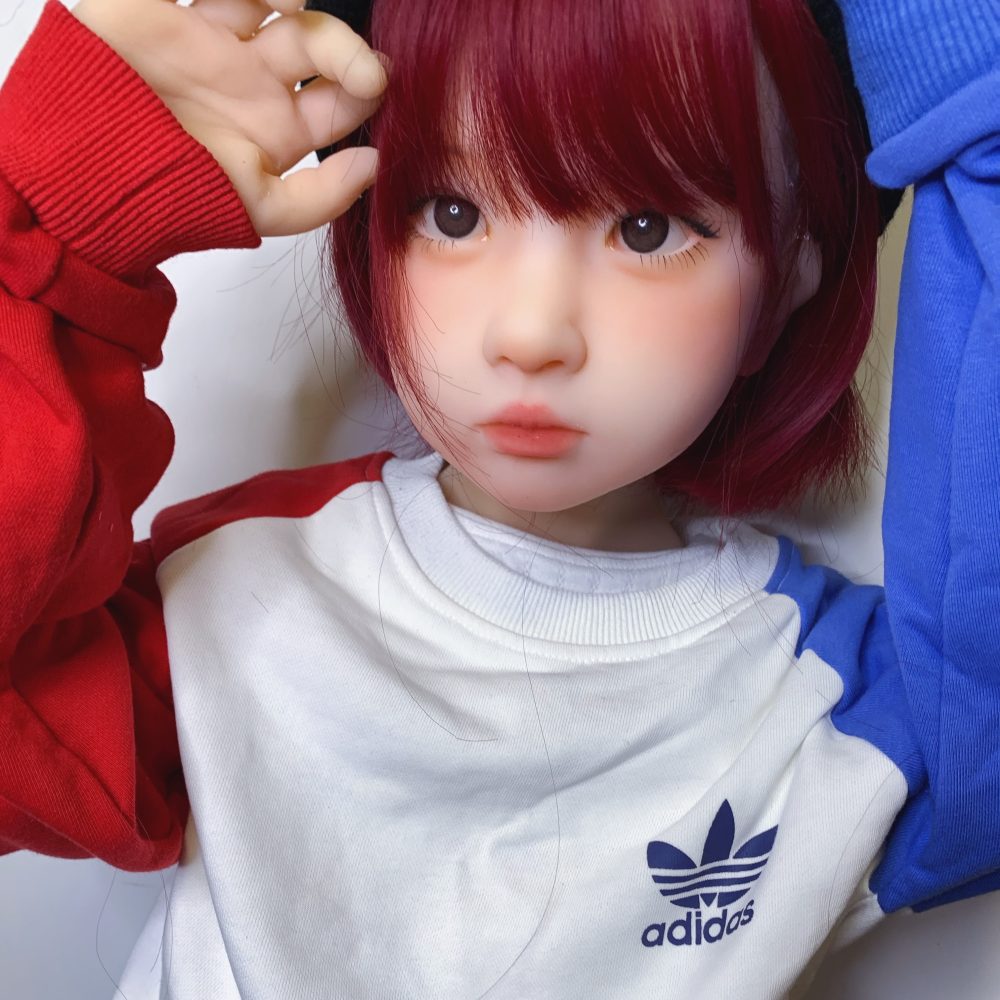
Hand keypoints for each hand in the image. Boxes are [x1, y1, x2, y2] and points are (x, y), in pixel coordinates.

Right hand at [71, 0, 386, 236]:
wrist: (91, 169)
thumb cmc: (173, 194)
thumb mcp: (258, 210)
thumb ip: (322, 197)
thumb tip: (375, 165)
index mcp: (277, 127)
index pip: (338, 99)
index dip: (363, 88)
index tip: (376, 86)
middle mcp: (253, 81)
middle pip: (315, 46)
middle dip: (344, 49)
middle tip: (363, 64)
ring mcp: (214, 41)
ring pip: (272, 1)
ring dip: (296, 1)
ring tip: (298, 9)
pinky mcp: (168, 8)